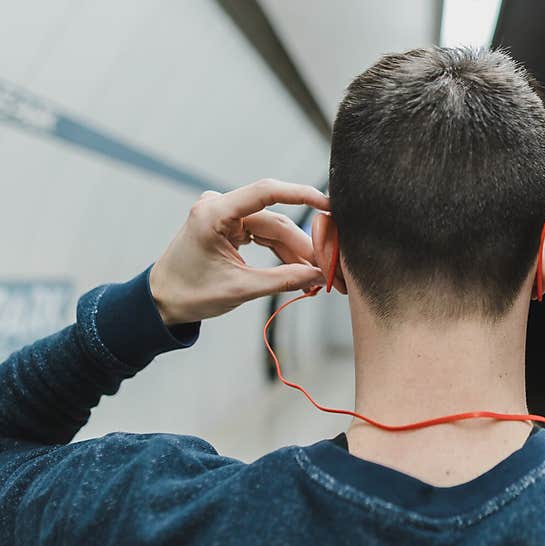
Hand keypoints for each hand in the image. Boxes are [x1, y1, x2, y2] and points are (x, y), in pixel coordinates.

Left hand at [149, 179, 328, 324]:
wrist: (161, 300)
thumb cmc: (190, 293)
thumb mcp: (240, 289)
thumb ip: (282, 280)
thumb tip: (317, 275)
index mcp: (214, 213)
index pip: (266, 192)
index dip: (301, 195)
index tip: (329, 205)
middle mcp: (220, 206)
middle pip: (276, 220)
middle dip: (304, 245)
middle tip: (329, 267)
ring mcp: (225, 214)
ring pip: (273, 229)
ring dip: (296, 251)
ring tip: (317, 274)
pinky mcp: (230, 226)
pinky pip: (264, 235)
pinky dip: (282, 252)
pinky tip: (300, 269)